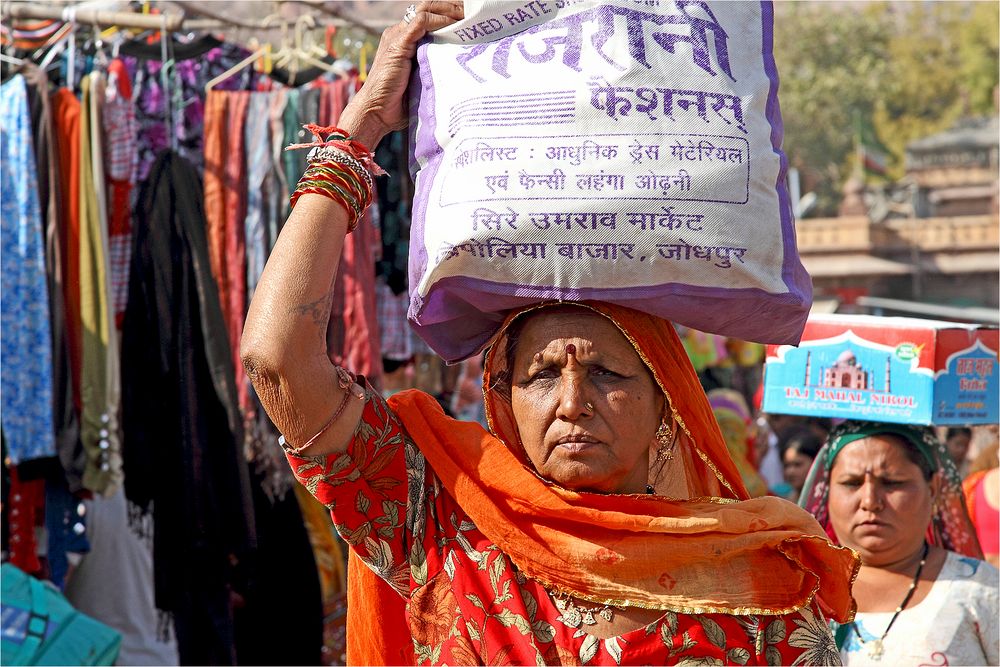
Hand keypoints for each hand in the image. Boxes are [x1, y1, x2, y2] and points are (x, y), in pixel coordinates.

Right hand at [340, 1, 463, 146]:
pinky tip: (455, 26)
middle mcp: (399, 34)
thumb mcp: (422, 82)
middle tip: (475, 15)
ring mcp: (397, 37)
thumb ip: (435, 70)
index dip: (451, 16)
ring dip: (449, 11)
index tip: (473, 22)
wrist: (376, 112)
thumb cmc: (399, 105)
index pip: (430, 17)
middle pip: (429, 8)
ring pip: (426, 9)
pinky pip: (421, 21)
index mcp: (405, 41)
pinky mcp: (397, 44)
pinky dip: (439, 21)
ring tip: (469, 17)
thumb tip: (461, 70)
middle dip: (453, 8)